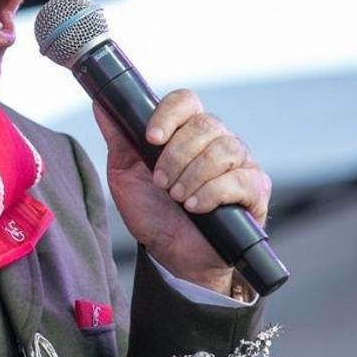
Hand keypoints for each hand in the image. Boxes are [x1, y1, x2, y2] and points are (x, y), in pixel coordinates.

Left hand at [93, 89, 270, 296]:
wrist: (173, 256)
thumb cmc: (153, 214)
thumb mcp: (125, 176)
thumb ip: (118, 139)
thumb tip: (101, 105)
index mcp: (187, 132)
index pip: (186, 101)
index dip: (169, 114)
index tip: (151, 138)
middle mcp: (217, 142)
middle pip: (205, 124)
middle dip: (176, 155)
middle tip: (161, 182)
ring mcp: (240, 163)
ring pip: (224, 149)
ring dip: (193, 175)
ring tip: (177, 198)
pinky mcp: (255, 189)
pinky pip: (240, 179)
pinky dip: (213, 193)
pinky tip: (196, 207)